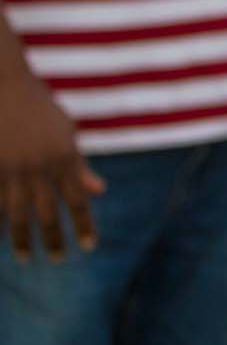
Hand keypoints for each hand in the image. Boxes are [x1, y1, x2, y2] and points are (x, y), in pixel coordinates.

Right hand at [0, 67, 105, 261]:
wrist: (2, 85)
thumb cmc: (39, 108)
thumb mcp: (65, 132)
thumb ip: (79, 164)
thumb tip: (99, 191)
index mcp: (63, 157)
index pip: (77, 200)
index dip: (83, 225)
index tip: (88, 247)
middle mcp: (39, 167)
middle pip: (47, 213)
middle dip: (52, 239)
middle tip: (55, 259)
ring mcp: (12, 169)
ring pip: (17, 214)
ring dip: (21, 238)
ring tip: (24, 256)